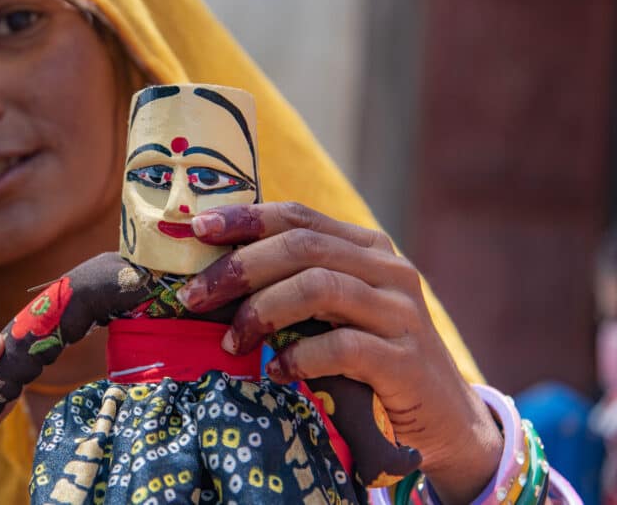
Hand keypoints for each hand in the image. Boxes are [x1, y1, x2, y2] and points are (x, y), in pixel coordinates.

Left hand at [176, 202, 502, 503]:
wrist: (444, 421)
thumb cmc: (370, 361)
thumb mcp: (333, 313)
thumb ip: (292, 284)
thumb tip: (212, 276)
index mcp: (367, 247)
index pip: (298, 216)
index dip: (245, 218)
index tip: (197, 230)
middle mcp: (389, 270)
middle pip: (302, 247)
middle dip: (239, 268)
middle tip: (193, 297)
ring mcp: (402, 313)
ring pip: (320, 287)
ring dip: (262, 311)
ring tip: (232, 342)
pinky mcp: (407, 361)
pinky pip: (343, 346)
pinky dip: (299, 356)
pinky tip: (276, 371)